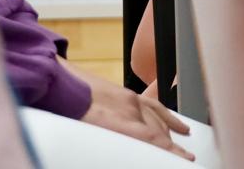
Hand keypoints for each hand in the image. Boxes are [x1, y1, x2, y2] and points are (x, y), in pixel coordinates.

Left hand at [74, 65, 193, 159]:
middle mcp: (129, 108)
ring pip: (157, 120)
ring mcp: (130, 99)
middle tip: (182, 159)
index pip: (153, 138)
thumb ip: (108, 146)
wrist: (58, 84)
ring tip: (184, 150)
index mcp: (119, 120)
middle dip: (172, 147)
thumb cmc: (67, 110)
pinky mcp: (127, 93)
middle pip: (157, 131)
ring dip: (171, 135)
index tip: (185, 159)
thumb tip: (122, 150)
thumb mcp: (88, 134)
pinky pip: (154, 105)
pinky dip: (168, 117)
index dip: (172, 150)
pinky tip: (178, 125)